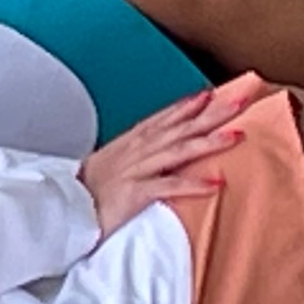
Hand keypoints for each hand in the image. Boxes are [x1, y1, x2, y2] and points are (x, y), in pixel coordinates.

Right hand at [79, 87, 251, 238]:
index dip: (187, 106)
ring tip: (236, 136)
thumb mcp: (109, 163)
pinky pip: (168, 186)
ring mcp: (136, 170)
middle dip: (211, 114)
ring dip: (208, 142)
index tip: (211, 94)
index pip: (163, 119)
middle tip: (240, 101)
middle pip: (179, 128)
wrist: (63, 209)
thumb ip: (132, 155)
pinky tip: (216, 183)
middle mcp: (136, 151)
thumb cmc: (86, 190)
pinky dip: (193, 183)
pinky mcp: (135, 192)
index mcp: (130, 143)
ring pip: (178, 151)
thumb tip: (151, 152)